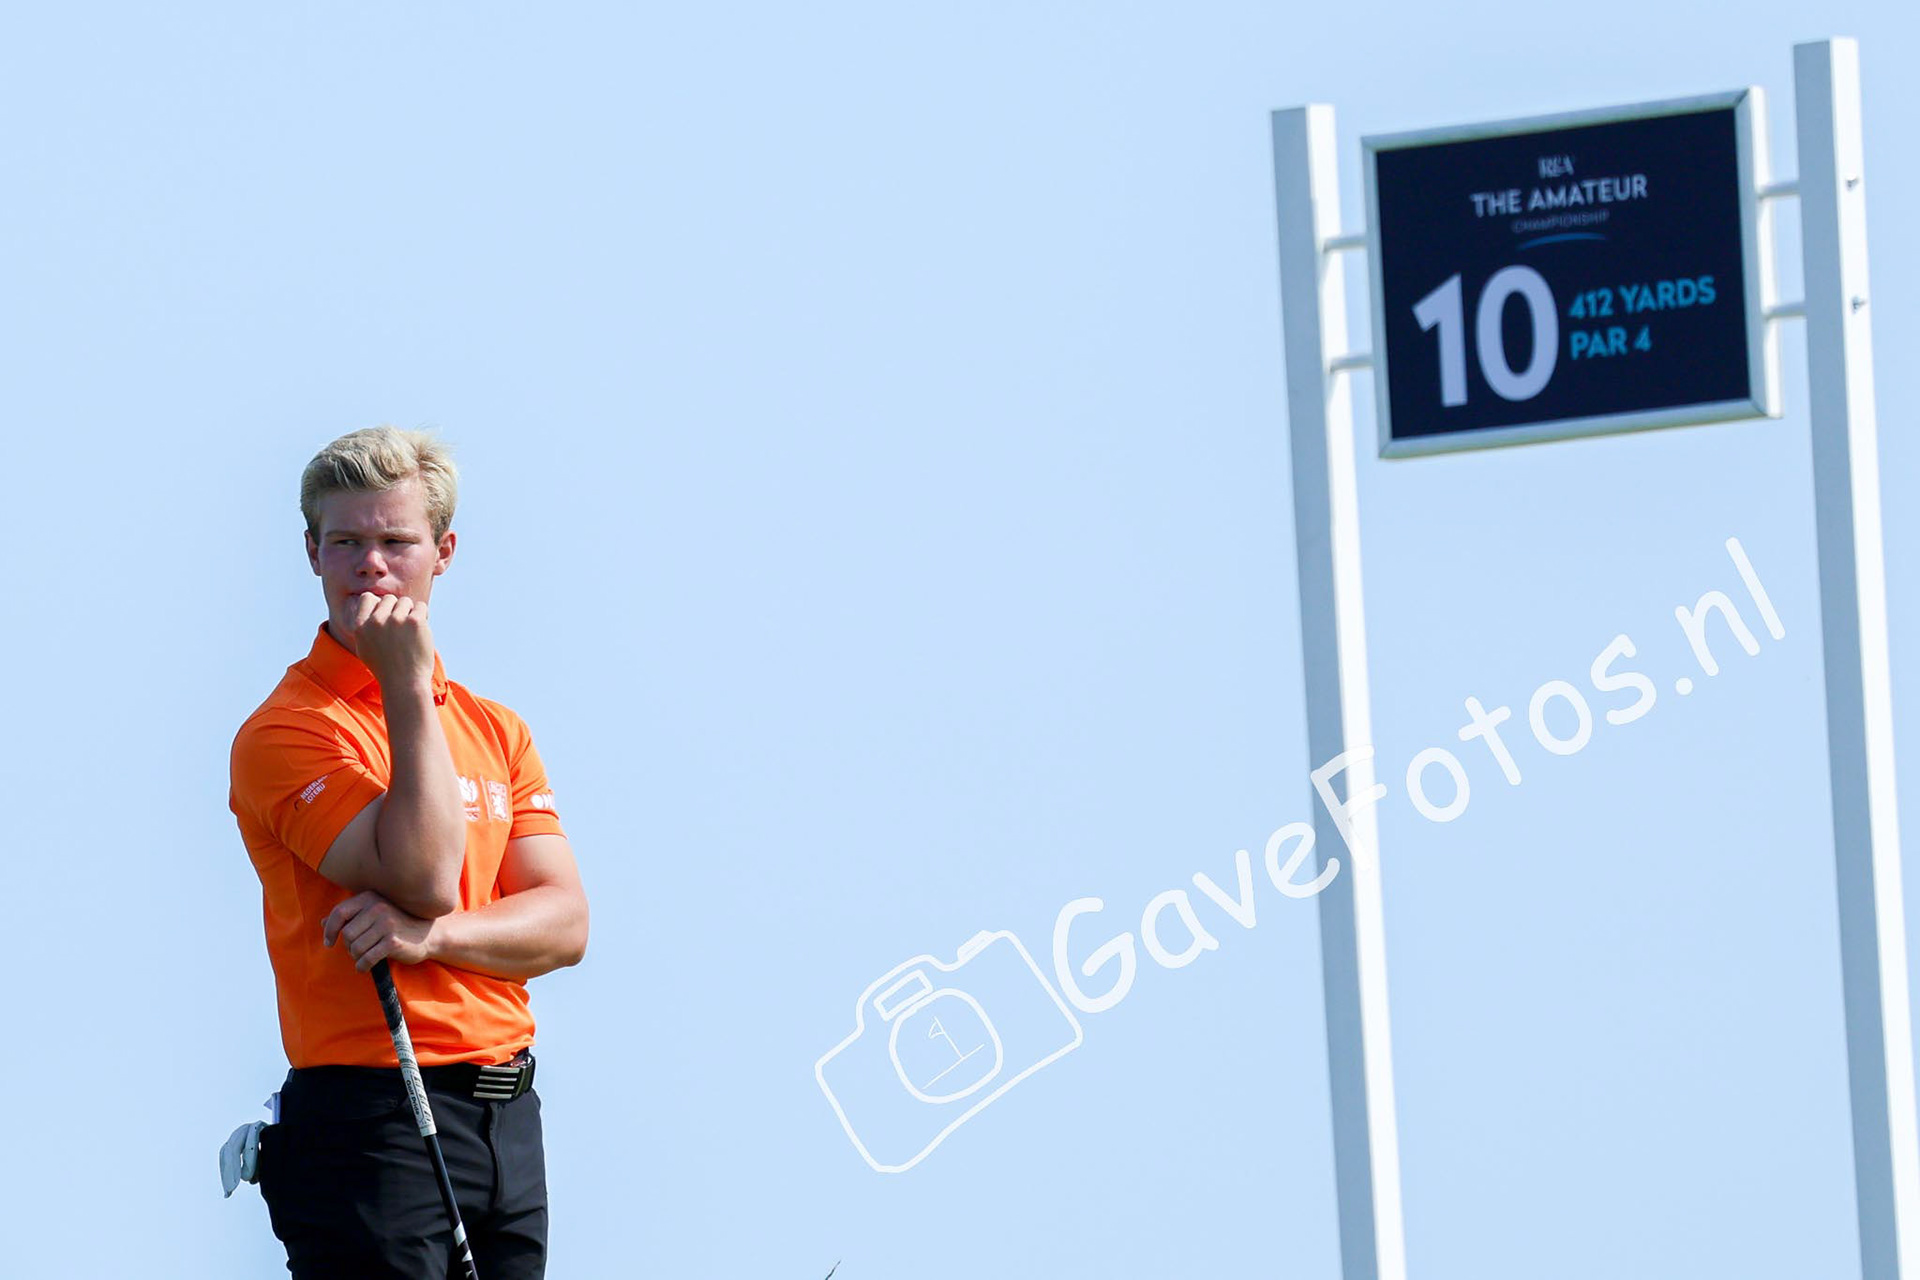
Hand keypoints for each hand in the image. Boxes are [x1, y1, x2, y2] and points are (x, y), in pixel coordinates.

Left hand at [323, 890, 437, 970]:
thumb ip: (351, 916)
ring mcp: (386, 924)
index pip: (339, 913)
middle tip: (358, 951)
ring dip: (357, 957)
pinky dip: (362, 966)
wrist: (430, 934)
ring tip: (365, 957)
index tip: (329, 942)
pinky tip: (366, 966)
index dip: (330, 930)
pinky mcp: (393, 942)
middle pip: (348, 934)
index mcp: (370, 898)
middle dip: (349, 947)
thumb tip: (323, 922)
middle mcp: (378, 908)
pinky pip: (367, 958)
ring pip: (356, 947)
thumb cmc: (398, 925)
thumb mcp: (375, 915)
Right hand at [340, 593, 435, 691]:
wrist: (405, 683)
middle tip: (402, 630)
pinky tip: (420, 631)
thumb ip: (365, 627)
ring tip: (410, 633)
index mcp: (360, 626)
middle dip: (396, 610)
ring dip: (410, 613)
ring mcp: (396, 620)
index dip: (379, 605)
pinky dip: (423, 616)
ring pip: (405, 602)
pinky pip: (421, 607)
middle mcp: (376, 621)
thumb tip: (373, 602)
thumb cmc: (386, 668)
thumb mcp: (365, 648)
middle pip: (389, 599)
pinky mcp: (414, 621)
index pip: (367, 598)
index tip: (386, 618)